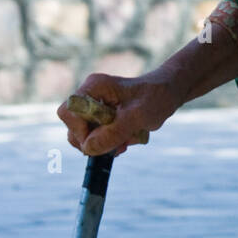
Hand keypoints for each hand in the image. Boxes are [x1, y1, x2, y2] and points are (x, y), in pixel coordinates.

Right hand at [57, 68, 182, 156]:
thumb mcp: (138, 116)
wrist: (168, 93)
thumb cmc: (155, 97)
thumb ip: (113, 132)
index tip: (102, 139)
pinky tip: (128, 139)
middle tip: (119, 143)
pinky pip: (97, 139)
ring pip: (86, 137)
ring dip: (106, 144)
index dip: (81, 131)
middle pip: (74, 129)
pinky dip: (111, 144)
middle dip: (96, 141)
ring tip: (128, 139)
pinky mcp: (101, 118)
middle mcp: (89, 96)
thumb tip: (88, 148)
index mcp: (93, 88)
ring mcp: (94, 108)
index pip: (69, 113)